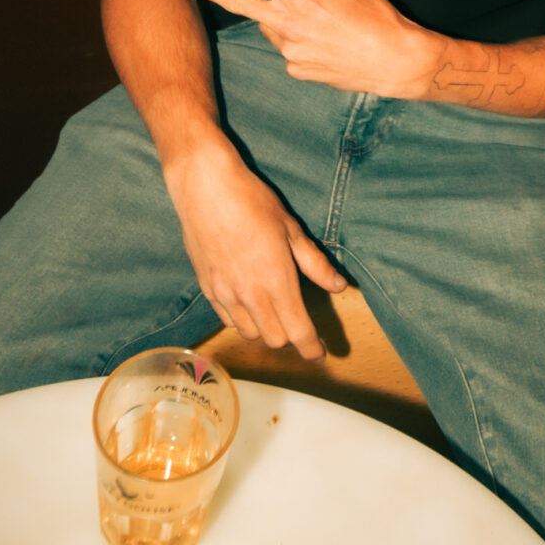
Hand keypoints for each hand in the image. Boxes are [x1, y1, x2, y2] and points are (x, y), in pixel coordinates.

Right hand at [163, 142, 346, 360]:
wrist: (206, 189)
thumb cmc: (252, 203)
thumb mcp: (291, 230)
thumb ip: (315, 264)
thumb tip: (338, 286)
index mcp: (276, 281)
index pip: (298, 332)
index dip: (312, 349)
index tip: (320, 355)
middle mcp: (250, 295)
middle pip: (275, 339)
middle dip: (291, 337)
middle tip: (299, 324)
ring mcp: (225, 294)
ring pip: (250, 334)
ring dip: (266, 330)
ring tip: (273, 311)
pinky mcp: (207, 289)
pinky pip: (228, 320)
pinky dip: (242, 320)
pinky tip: (248, 302)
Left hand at [171, 0, 442, 99]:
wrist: (395, 62)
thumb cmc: (378, 16)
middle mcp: (287, 23)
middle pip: (235, 1)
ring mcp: (288, 50)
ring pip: (270, 26)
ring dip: (281, 18)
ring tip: (323, 23)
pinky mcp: (295, 70)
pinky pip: (287, 48)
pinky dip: (299, 41)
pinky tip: (328, 44)